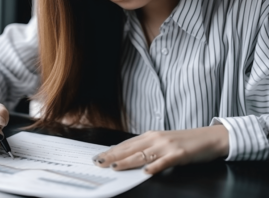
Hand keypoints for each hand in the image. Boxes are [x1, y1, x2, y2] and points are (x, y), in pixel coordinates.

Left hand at [92, 125, 228, 173]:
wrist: (209, 137)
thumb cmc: (184, 141)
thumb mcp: (162, 141)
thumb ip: (146, 147)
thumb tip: (127, 155)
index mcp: (150, 136)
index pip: (126, 144)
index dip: (111, 151)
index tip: (98, 156)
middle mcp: (156, 139)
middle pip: (131, 149)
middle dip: (113, 156)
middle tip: (98, 162)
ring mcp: (167, 146)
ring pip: (143, 155)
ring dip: (128, 161)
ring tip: (115, 167)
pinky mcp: (180, 154)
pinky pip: (165, 161)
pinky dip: (155, 166)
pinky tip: (146, 172)